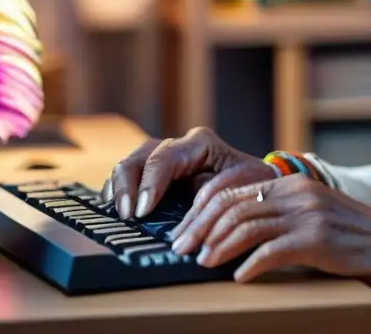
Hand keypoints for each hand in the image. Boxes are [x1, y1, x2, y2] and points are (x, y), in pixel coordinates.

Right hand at [101, 127, 275, 219]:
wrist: (258, 184)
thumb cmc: (252, 186)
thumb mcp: (240, 190)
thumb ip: (215, 202)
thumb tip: (190, 227)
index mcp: (201, 144)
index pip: (165, 158)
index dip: (150, 184)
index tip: (142, 211)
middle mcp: (180, 145)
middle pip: (142, 155)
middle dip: (130, 184)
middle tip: (128, 215)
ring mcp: (166, 156)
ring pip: (132, 162)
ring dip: (120, 186)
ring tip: (117, 212)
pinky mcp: (158, 172)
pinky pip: (131, 174)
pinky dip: (118, 188)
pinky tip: (111, 204)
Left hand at [168, 173, 370, 297]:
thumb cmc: (352, 237)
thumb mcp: (313, 214)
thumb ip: (281, 214)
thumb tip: (237, 231)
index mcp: (292, 183)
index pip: (234, 190)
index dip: (203, 211)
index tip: (186, 232)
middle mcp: (297, 193)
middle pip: (233, 206)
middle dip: (202, 229)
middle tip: (183, 249)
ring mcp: (307, 214)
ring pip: (247, 226)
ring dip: (219, 247)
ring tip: (204, 263)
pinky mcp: (316, 239)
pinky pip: (271, 251)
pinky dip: (250, 265)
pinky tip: (239, 277)